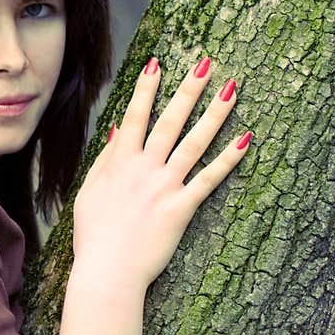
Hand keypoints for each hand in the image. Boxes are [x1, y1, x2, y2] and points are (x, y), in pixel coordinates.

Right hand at [71, 56, 252, 289]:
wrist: (107, 270)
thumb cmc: (94, 235)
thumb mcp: (89, 192)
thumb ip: (105, 159)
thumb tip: (118, 130)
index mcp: (119, 163)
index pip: (136, 116)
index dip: (146, 89)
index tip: (157, 63)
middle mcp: (144, 168)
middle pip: (170, 121)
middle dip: (188, 89)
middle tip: (206, 64)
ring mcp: (165, 187)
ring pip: (194, 143)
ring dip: (215, 114)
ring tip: (232, 90)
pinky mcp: (181, 208)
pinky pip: (209, 179)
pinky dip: (228, 159)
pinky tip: (246, 139)